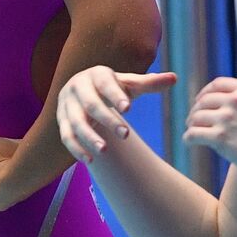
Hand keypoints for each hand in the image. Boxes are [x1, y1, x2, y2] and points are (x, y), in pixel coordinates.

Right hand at [57, 66, 176, 163]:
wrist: (83, 91)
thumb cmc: (112, 88)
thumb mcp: (130, 84)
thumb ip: (150, 83)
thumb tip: (175, 78)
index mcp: (97, 74)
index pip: (105, 84)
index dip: (115, 95)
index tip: (129, 108)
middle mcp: (78, 87)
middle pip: (91, 105)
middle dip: (107, 120)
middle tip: (126, 134)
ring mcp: (67, 105)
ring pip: (75, 122)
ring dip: (88, 137)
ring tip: (104, 151)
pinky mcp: (60, 121)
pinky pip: (66, 136)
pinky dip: (76, 149)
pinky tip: (90, 161)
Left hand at [183, 77, 236, 182]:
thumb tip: (231, 104)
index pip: (217, 84)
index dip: (204, 92)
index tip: (200, 101)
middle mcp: (236, 100)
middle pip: (204, 100)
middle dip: (196, 110)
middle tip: (192, 120)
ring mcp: (227, 118)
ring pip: (196, 117)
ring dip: (191, 125)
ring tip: (192, 132)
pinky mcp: (220, 138)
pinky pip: (193, 134)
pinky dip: (188, 138)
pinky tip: (190, 143)